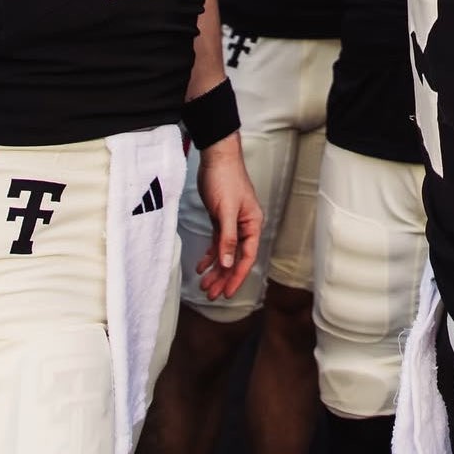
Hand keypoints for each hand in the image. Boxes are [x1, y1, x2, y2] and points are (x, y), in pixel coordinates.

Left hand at [195, 133, 262, 300]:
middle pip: (236, 258)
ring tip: (205, 286)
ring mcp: (233, 223)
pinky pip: (217, 243)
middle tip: (212, 295)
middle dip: (224, 278)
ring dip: (216, 270)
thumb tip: (227, 263)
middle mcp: (245, 226)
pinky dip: (210, 255)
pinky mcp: (221, 219)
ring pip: (225, 253)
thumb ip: (228, 238)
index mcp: (252, 224)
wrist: (216, 158)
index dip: (237, 277)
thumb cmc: (226, 179)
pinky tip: (201, 267)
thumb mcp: (226, 210)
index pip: (247, 257)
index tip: (227, 294)